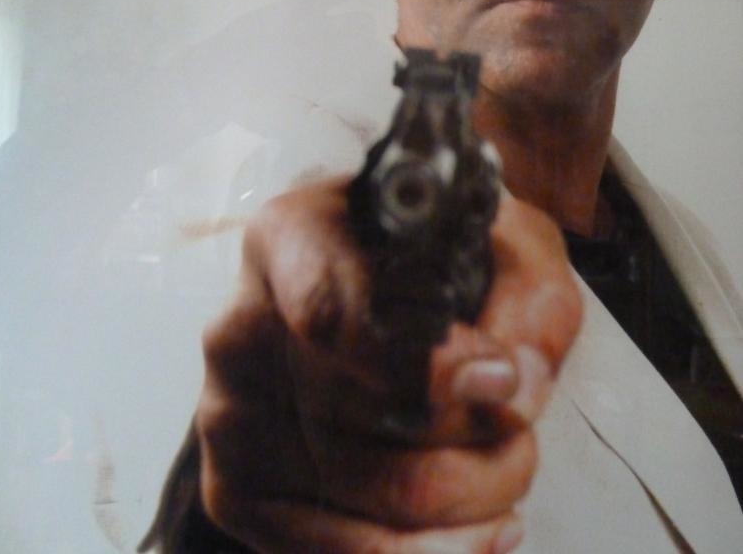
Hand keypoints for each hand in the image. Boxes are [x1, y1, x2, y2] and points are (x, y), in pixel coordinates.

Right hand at [195, 177, 581, 552]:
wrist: (365, 301)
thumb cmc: (434, 263)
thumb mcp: (500, 242)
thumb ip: (527, 298)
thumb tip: (516, 386)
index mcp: (291, 238)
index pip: (331, 306)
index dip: (427, 361)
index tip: (501, 377)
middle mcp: (243, 325)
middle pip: (383, 416)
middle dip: (488, 432)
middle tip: (521, 416)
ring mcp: (232, 415)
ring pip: (384, 496)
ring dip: (481, 493)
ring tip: (510, 464)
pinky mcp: (236, 490)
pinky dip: (440, 553)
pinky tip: (484, 526)